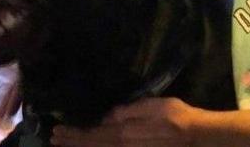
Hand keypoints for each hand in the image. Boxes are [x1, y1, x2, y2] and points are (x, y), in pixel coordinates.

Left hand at [49, 97, 199, 145]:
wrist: (195, 137)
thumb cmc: (174, 117)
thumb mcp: (149, 106)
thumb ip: (126, 111)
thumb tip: (107, 116)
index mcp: (122, 134)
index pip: (91, 135)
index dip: (73, 134)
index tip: (58, 131)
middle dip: (72, 143)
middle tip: (55, 140)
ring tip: (66, 146)